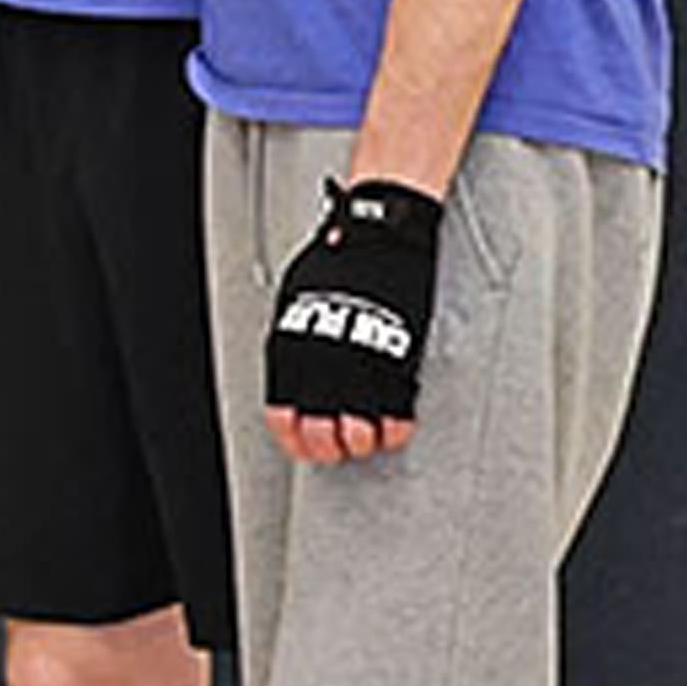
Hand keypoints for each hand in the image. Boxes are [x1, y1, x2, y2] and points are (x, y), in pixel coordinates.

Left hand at [266, 174, 443, 463]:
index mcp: (294, 348)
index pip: (284, 412)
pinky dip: (395, 427)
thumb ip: (294, 337)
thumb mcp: (295, 298)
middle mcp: (326, 361)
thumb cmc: (336, 261)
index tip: (300, 444)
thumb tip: (290, 371)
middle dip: (326, 446)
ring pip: (359, 428)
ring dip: (359, 442)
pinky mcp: (402, 358)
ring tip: (361, 440)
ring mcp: (364, 363)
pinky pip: (399, 409)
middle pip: (320, 428)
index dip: (293, 437)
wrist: (379, 237)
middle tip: (334, 448)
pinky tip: (391, 430)